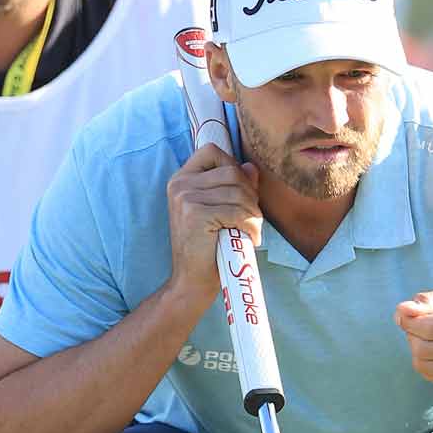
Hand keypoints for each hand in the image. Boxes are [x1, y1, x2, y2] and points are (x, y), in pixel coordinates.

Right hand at [165, 143, 261, 300]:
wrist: (192, 281)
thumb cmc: (209, 246)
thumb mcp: (219, 211)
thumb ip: (234, 186)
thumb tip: (250, 167)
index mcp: (181, 179)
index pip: (212, 151)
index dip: (232, 166)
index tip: (239, 194)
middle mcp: (180, 184)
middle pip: (231, 171)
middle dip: (249, 195)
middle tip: (250, 218)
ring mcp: (185, 197)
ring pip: (238, 191)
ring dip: (253, 213)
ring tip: (250, 230)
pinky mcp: (196, 214)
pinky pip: (237, 211)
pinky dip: (250, 225)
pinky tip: (250, 238)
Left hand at [395, 285, 432, 389]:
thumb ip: (428, 300)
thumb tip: (401, 311)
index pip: (427, 328)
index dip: (408, 320)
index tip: (406, 313)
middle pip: (422, 349)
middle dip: (412, 335)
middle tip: (419, 326)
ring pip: (423, 366)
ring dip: (417, 350)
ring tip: (428, 338)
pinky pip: (432, 376)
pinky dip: (427, 363)